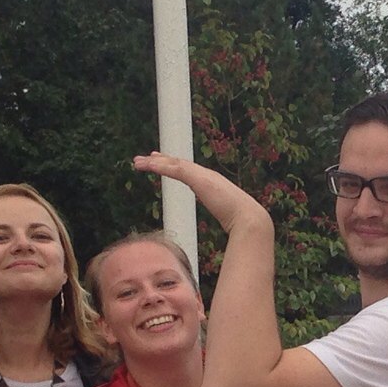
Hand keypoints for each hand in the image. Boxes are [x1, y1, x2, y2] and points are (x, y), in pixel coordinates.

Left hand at [131, 152, 267, 236]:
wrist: (248, 218)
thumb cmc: (241, 222)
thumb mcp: (225, 218)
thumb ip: (221, 219)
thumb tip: (224, 229)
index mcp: (212, 182)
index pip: (189, 170)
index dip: (174, 165)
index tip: (162, 162)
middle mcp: (206, 174)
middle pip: (178, 163)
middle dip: (161, 160)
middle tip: (146, 157)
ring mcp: (202, 175)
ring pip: (173, 164)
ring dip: (154, 162)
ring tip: (139, 161)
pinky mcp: (197, 178)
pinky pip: (174, 170)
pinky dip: (160, 167)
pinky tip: (149, 166)